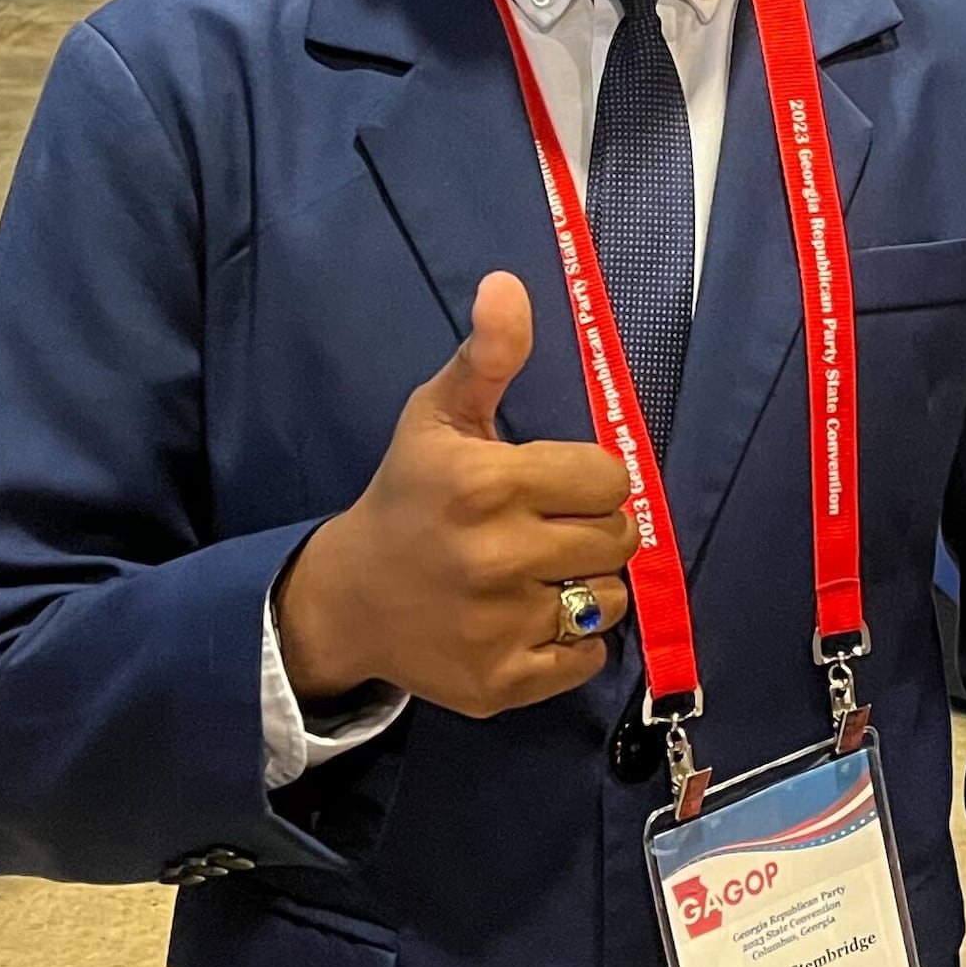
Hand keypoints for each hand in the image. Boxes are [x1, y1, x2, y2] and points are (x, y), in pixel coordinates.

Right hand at [274, 272, 640, 718]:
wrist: (347, 599)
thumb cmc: (406, 496)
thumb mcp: (436, 416)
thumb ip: (486, 354)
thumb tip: (508, 283)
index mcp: (486, 484)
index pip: (608, 477)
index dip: (590, 477)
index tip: (556, 482)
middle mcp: (495, 557)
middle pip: (618, 539)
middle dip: (593, 528)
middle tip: (549, 528)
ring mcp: (499, 626)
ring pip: (608, 601)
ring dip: (586, 587)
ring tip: (538, 574)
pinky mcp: (502, 683)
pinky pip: (588, 660)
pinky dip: (571, 643)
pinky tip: (528, 618)